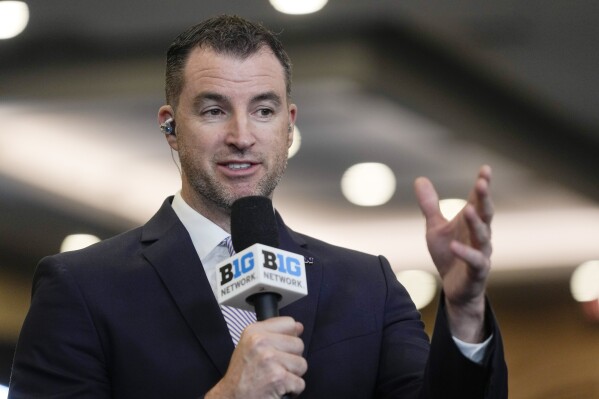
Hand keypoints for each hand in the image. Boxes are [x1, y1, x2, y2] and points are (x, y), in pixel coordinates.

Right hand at [207, 317, 306, 398]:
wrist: (232, 398)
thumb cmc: (241, 375)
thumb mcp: (250, 345)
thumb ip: (274, 333)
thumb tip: (299, 327)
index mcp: (254, 331)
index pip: (289, 323)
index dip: (288, 337)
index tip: (280, 347)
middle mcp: (261, 342)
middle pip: (299, 344)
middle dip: (291, 359)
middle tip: (275, 367)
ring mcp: (270, 359)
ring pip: (302, 364)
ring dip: (293, 375)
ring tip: (276, 377)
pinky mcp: (278, 377)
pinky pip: (300, 383)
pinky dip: (292, 390)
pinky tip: (277, 388)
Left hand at [414, 165, 492, 341]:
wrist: (455, 289)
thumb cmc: (449, 254)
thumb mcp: (435, 228)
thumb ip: (430, 205)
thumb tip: (420, 179)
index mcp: (471, 222)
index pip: (478, 200)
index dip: (483, 185)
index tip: (485, 169)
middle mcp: (480, 235)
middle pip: (485, 213)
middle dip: (484, 198)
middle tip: (481, 183)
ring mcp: (481, 253)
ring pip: (483, 235)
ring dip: (476, 222)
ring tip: (469, 209)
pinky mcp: (478, 271)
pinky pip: (475, 261)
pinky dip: (465, 252)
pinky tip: (454, 245)